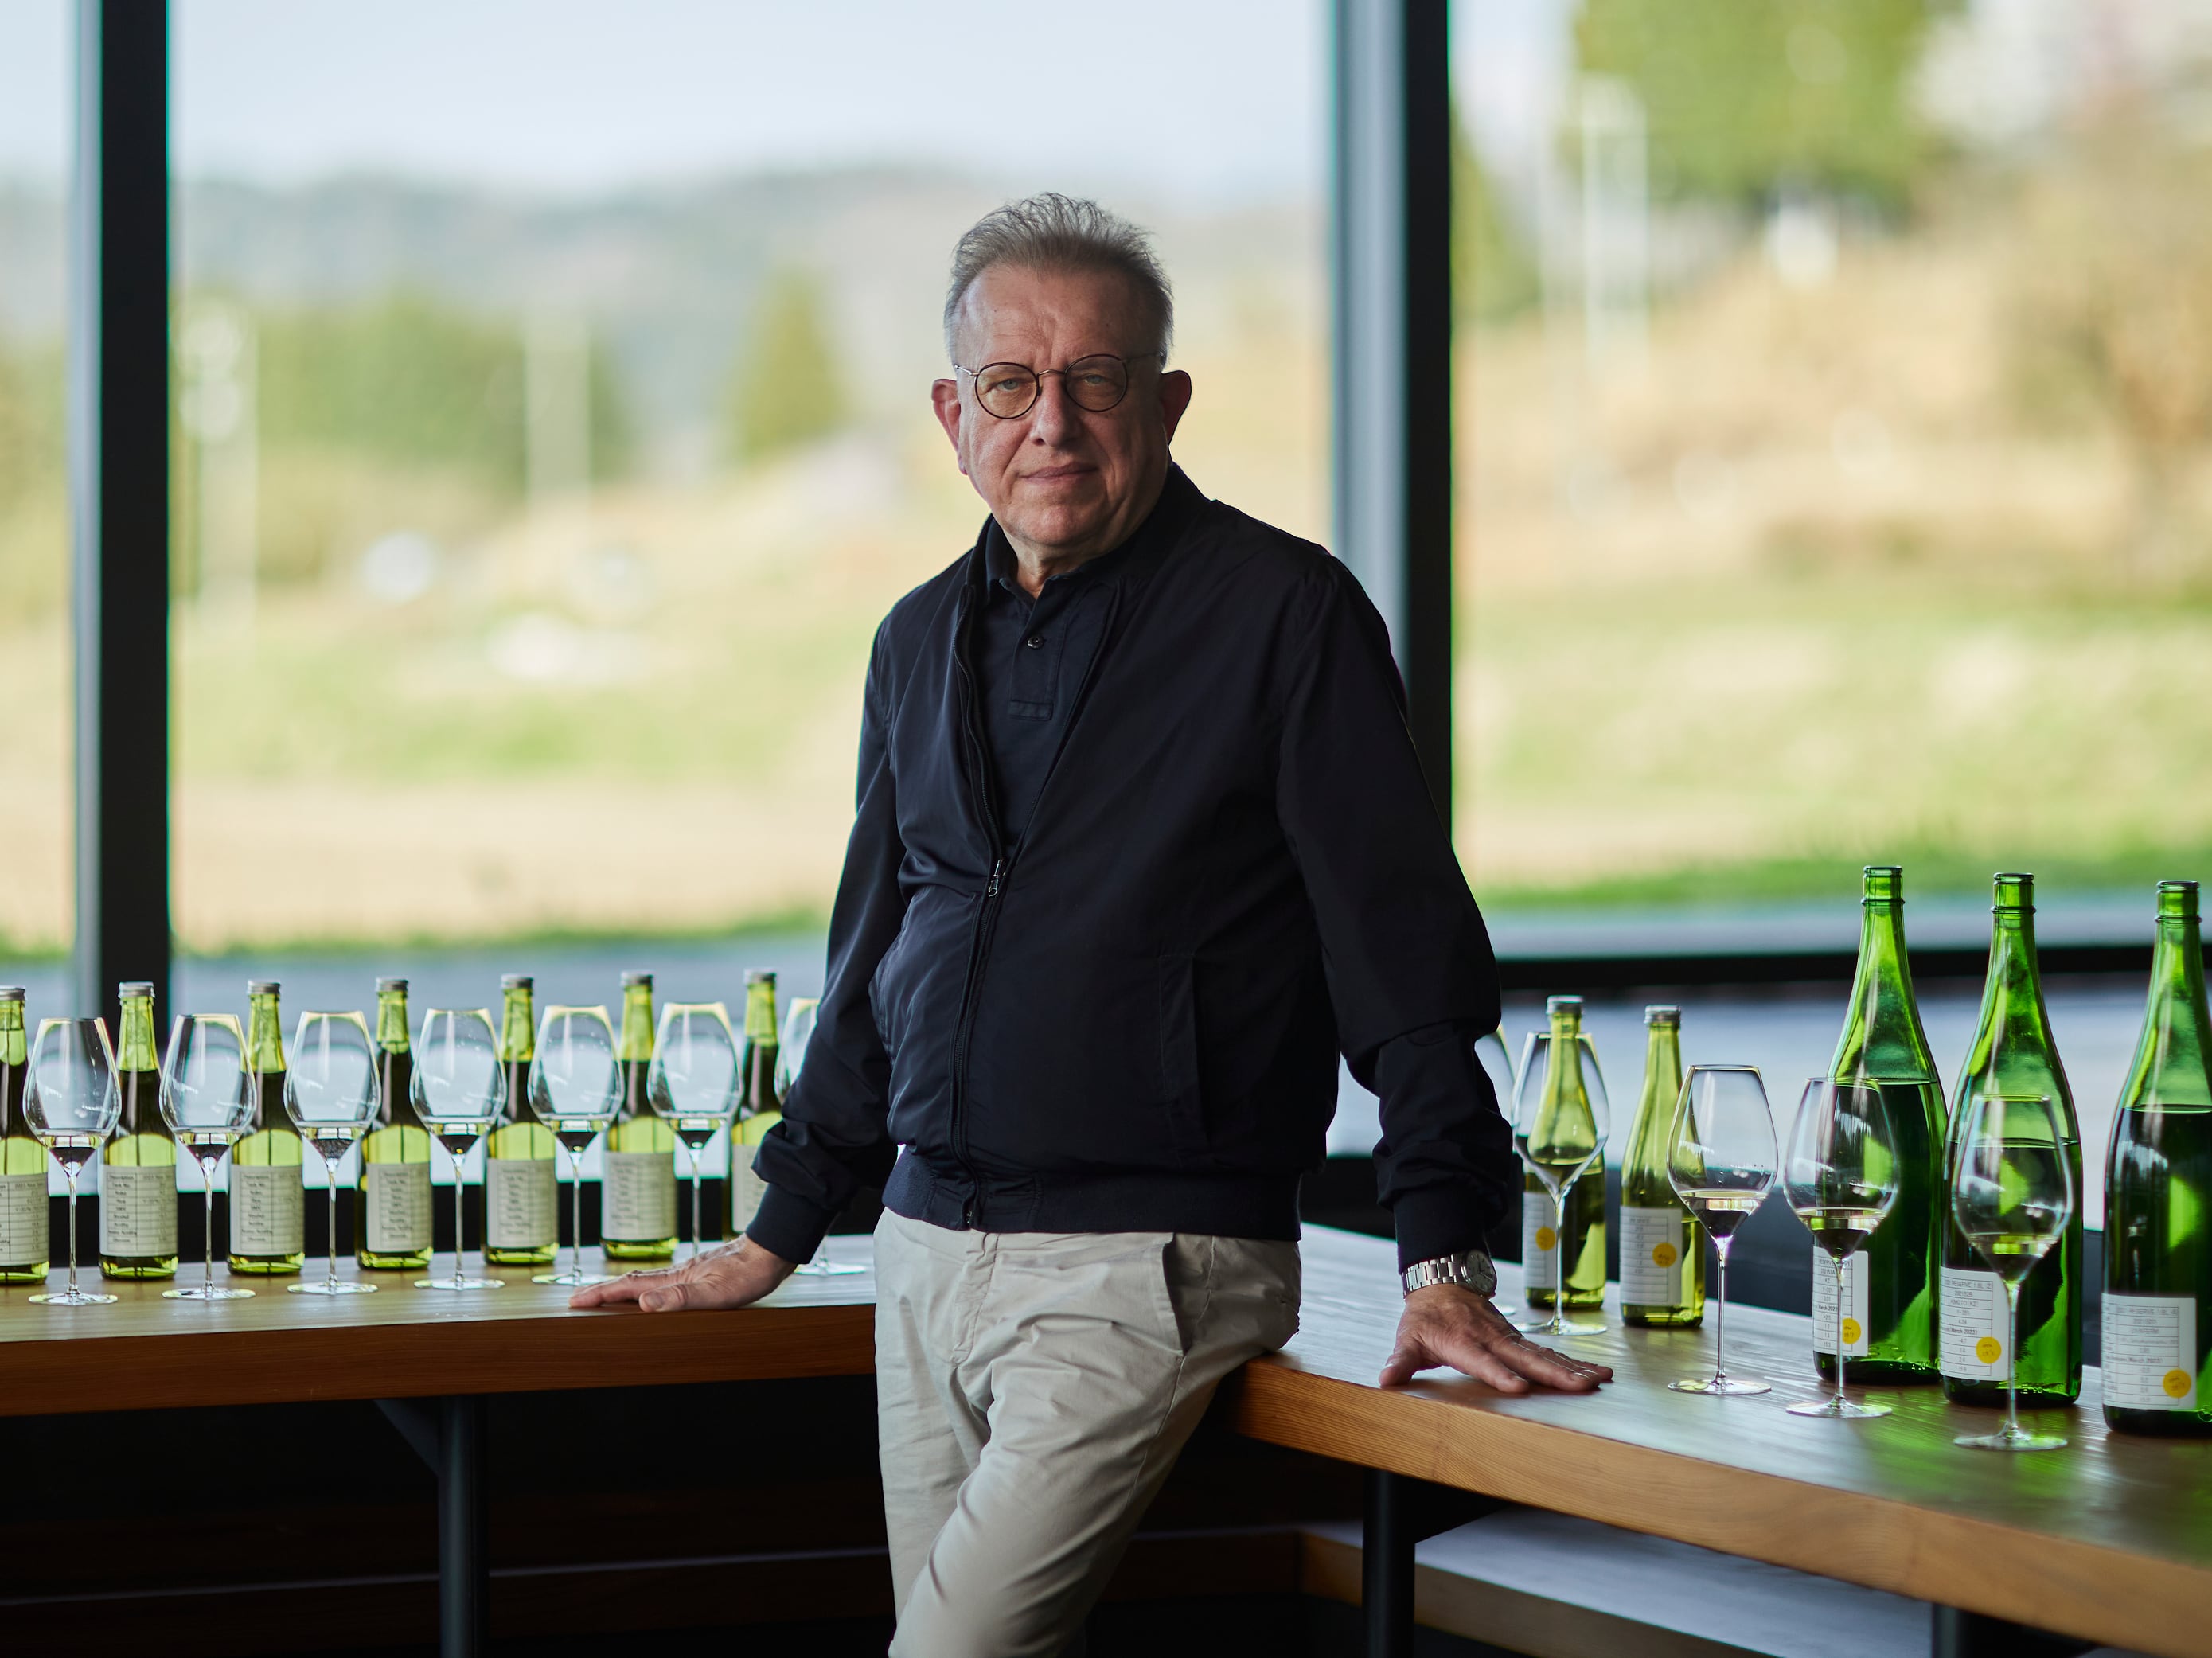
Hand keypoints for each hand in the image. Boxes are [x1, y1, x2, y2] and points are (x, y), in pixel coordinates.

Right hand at [569, 1236, 798, 1312]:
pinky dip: (646, 1289)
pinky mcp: (700, 1275)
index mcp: (673, 1279)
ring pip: (646, 1282)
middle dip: (603, 1292)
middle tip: (578, 1299)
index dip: (600, 1295)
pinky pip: (663, 1283)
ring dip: (622, 1290)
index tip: (575, 1301)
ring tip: (605, 1298)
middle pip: (631, 1283)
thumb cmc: (747, 1275)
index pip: (628, 1288)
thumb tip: (645, 1304)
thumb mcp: (715, 1293)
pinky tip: (654, 1294)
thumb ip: (680, 1298)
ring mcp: (687, 1274)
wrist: (770, 1253)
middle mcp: (676, 1274)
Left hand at [1380, 1284, 1613, 1393]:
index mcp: (1464, 1342)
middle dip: (1553, 1374)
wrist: (1444, 1284)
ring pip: (1545, 1355)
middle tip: (1580, 1387)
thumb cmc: (1425, 1317)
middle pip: (1526, 1359)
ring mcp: (1510, 1339)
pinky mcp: (1520, 1341)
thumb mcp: (1408, 1337)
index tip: (1518, 1387)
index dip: (1499, 1373)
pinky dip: (1575, 1362)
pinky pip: (1550, 1353)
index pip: (1483, 1361)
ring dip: (1573, 1368)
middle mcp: (1492, 1339)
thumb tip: (1385, 1379)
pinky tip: (1598, 1373)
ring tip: (1599, 1380)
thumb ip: (1400, 1361)